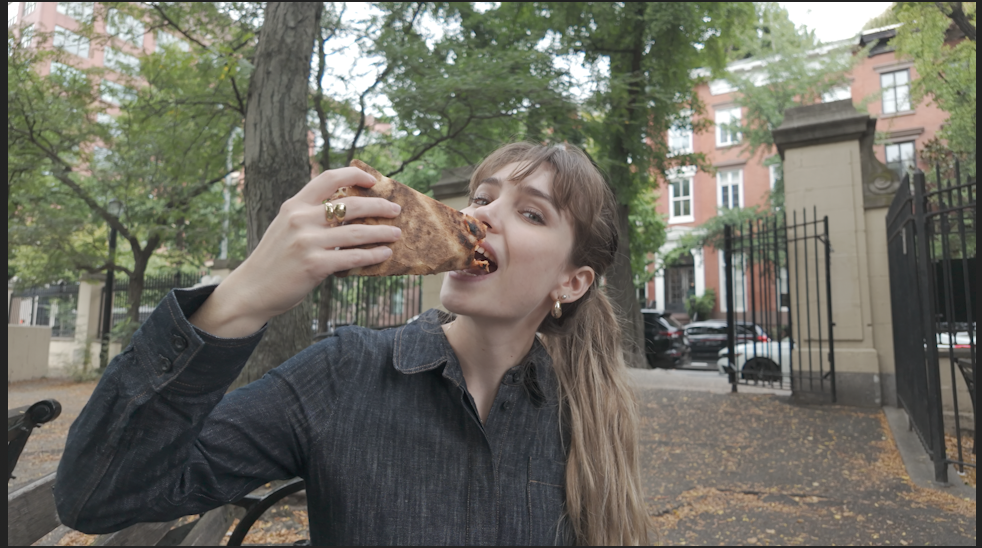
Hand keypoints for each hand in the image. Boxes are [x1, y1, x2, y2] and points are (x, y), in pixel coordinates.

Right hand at [190, 167, 400, 336]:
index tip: (373, 181)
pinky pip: (353, 256)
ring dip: (382, 232)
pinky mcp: (315, 264)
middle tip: (395, 210)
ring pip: (357, 232)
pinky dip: (373, 254)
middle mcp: (300, 219)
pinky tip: (384, 253)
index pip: (328, 178)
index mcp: (294, 205)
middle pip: (351, 204)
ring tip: (397, 233)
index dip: (354, 175)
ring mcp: (307, 241)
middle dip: (379, 206)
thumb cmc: (275, 260)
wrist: (252, 290)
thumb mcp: (286, 228)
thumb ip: (310, 216)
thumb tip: (349, 211)